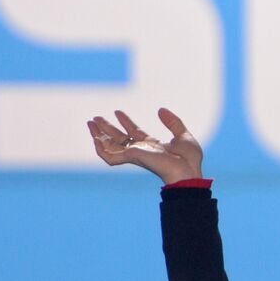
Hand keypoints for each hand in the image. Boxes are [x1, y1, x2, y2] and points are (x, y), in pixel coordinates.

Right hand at [87, 108, 203, 183]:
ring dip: (99, 136)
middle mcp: (141, 150)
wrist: (188, 170)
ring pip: (111, 147)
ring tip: (90, 124)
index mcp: (152, 146)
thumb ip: (172, 122)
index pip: (133, 133)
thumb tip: (160, 109)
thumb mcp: (183, 134)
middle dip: (106, 129)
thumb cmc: (189, 158)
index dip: (125, 122)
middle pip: (118, 139)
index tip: (117, 111)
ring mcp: (135, 154)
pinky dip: (101, 149)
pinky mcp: (132, 158)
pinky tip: (96, 139)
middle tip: (94, 118)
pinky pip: (110, 157)